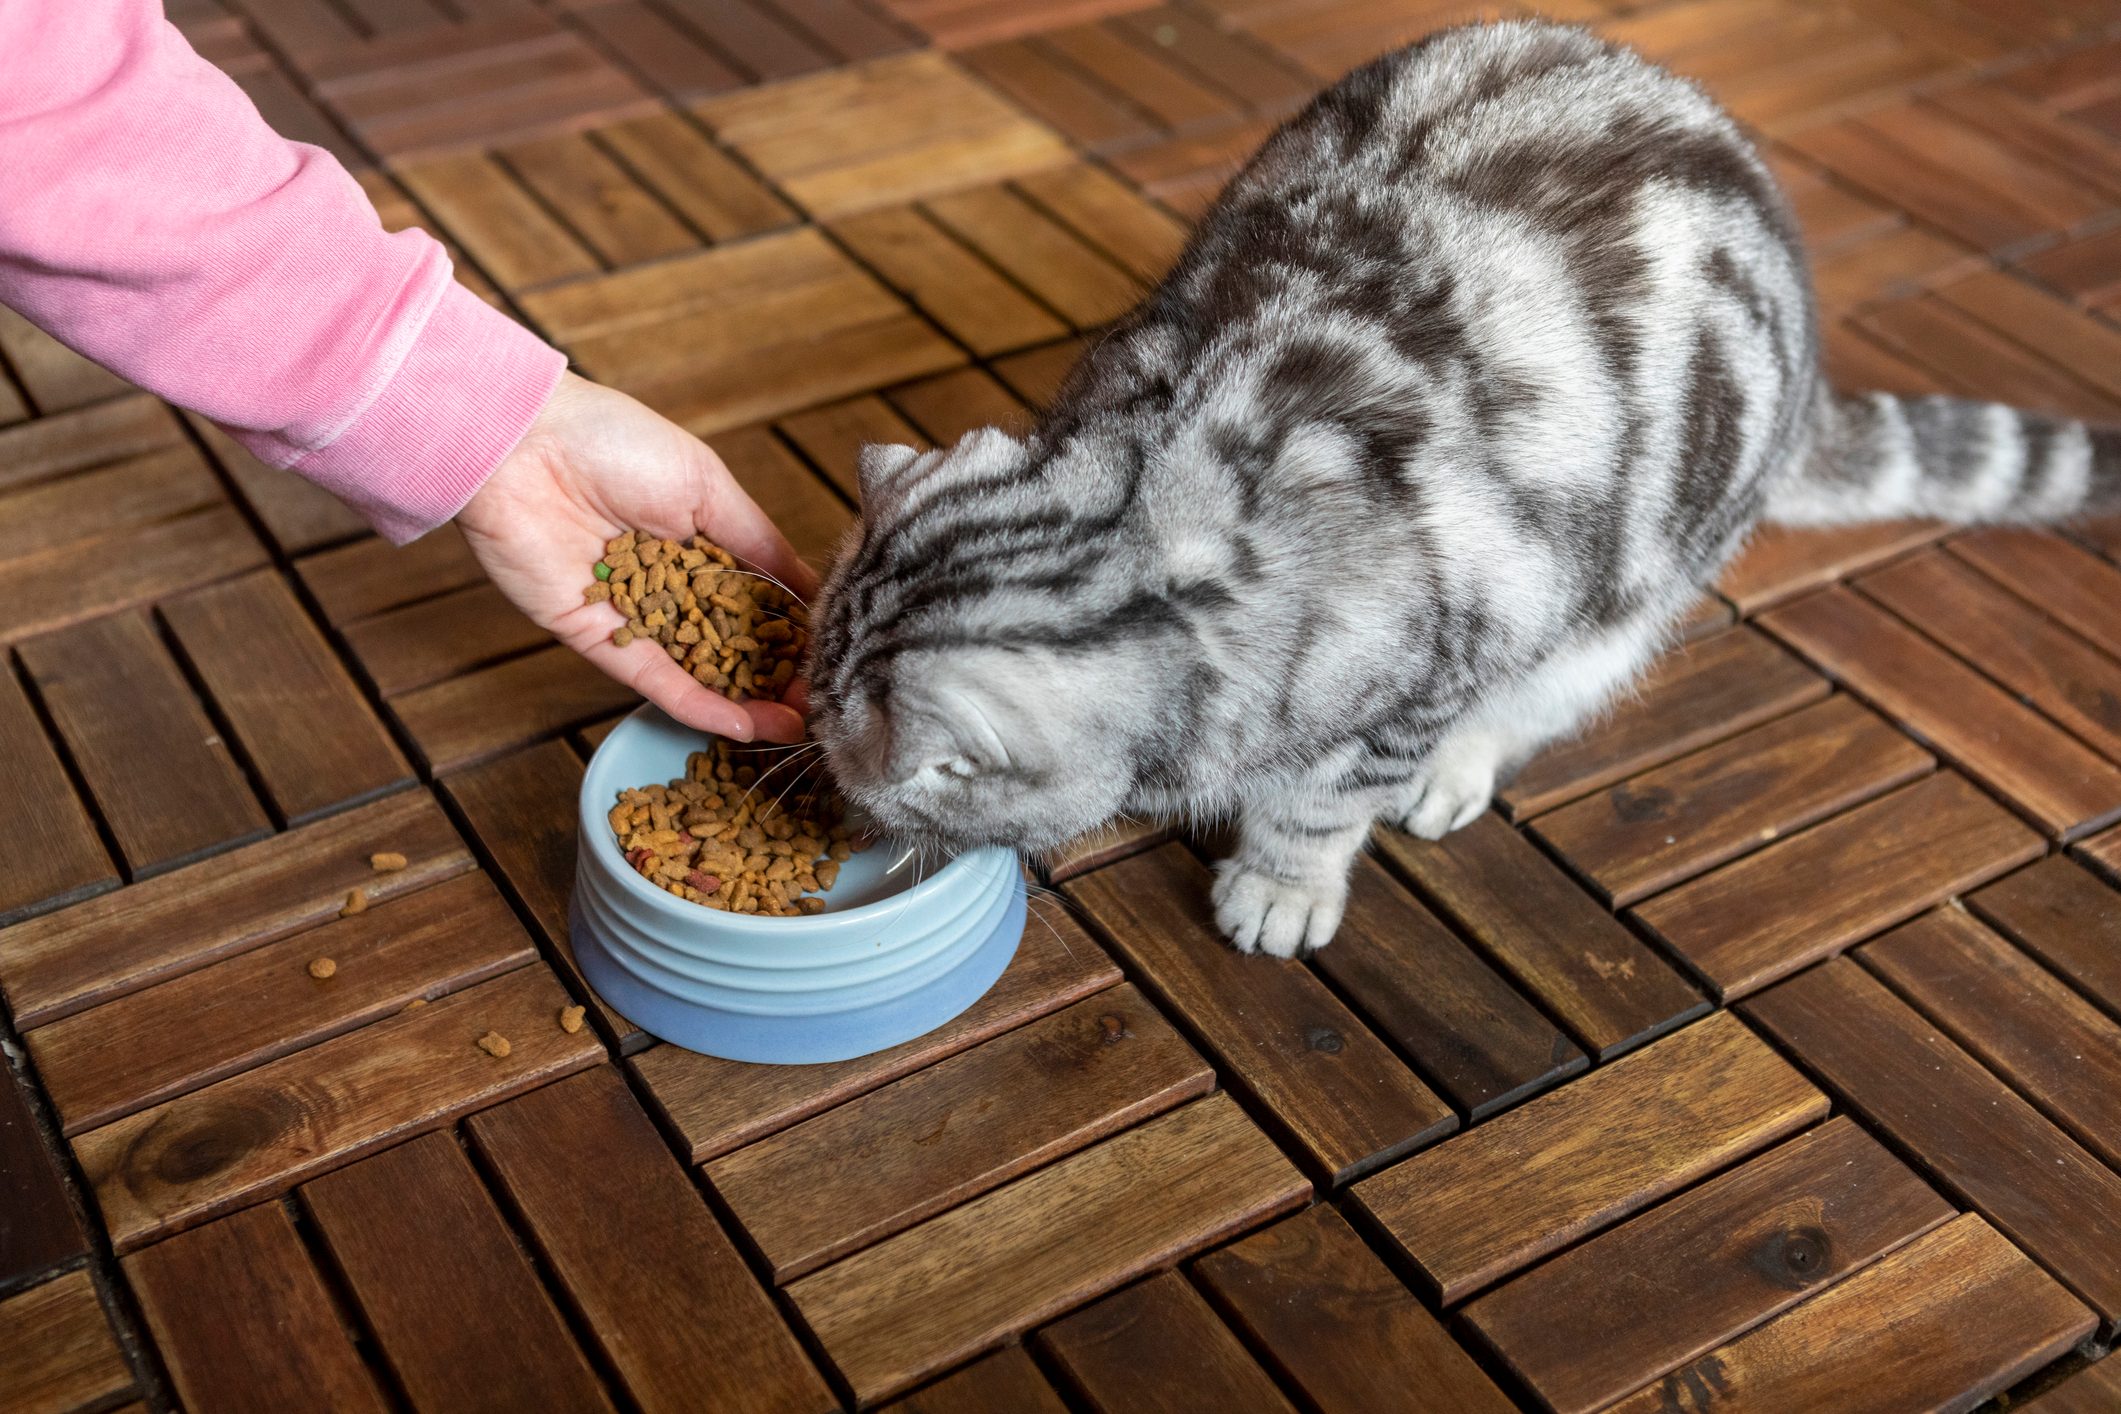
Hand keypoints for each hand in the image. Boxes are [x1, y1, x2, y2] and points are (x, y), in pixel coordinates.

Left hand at [457, 372, 815, 742]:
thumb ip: (757, 542)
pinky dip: (697, 703)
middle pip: (732, 640)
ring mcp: (634, 613)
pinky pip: (654, 679)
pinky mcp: (596, 638)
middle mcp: (669, 582)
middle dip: (776, 673)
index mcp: (700, 539)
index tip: (831, 656)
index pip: (757, 596)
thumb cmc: (614, 444)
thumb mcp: (707, 486)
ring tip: (793, 726)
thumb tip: (809, 587)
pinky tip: (742, 723)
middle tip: (820, 703)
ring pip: (698, 668)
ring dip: (745, 700)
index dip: (792, 628)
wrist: (522, 447)